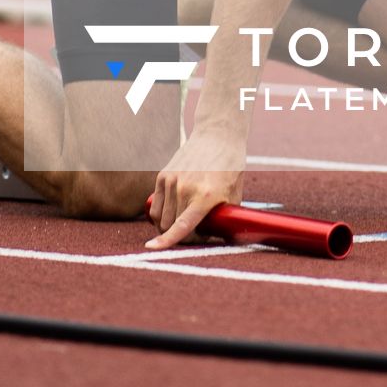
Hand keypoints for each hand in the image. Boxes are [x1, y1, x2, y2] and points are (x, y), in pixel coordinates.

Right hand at [145, 126, 245, 250]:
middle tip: (196, 234)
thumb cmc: (230, 168)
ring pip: (160, 219)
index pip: (182, 225)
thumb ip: (224, 220)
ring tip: (183, 224)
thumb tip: (222, 242)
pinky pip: (155, 206)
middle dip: (182, 237)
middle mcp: (185, 188)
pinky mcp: (163, 175)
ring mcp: (172, 180)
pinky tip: (171, 215)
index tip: (152, 249)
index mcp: (205, 196)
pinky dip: (160, 216)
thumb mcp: (234, 196)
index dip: (168, 241)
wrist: (218, 136)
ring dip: (169, 228)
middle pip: (172, 227)